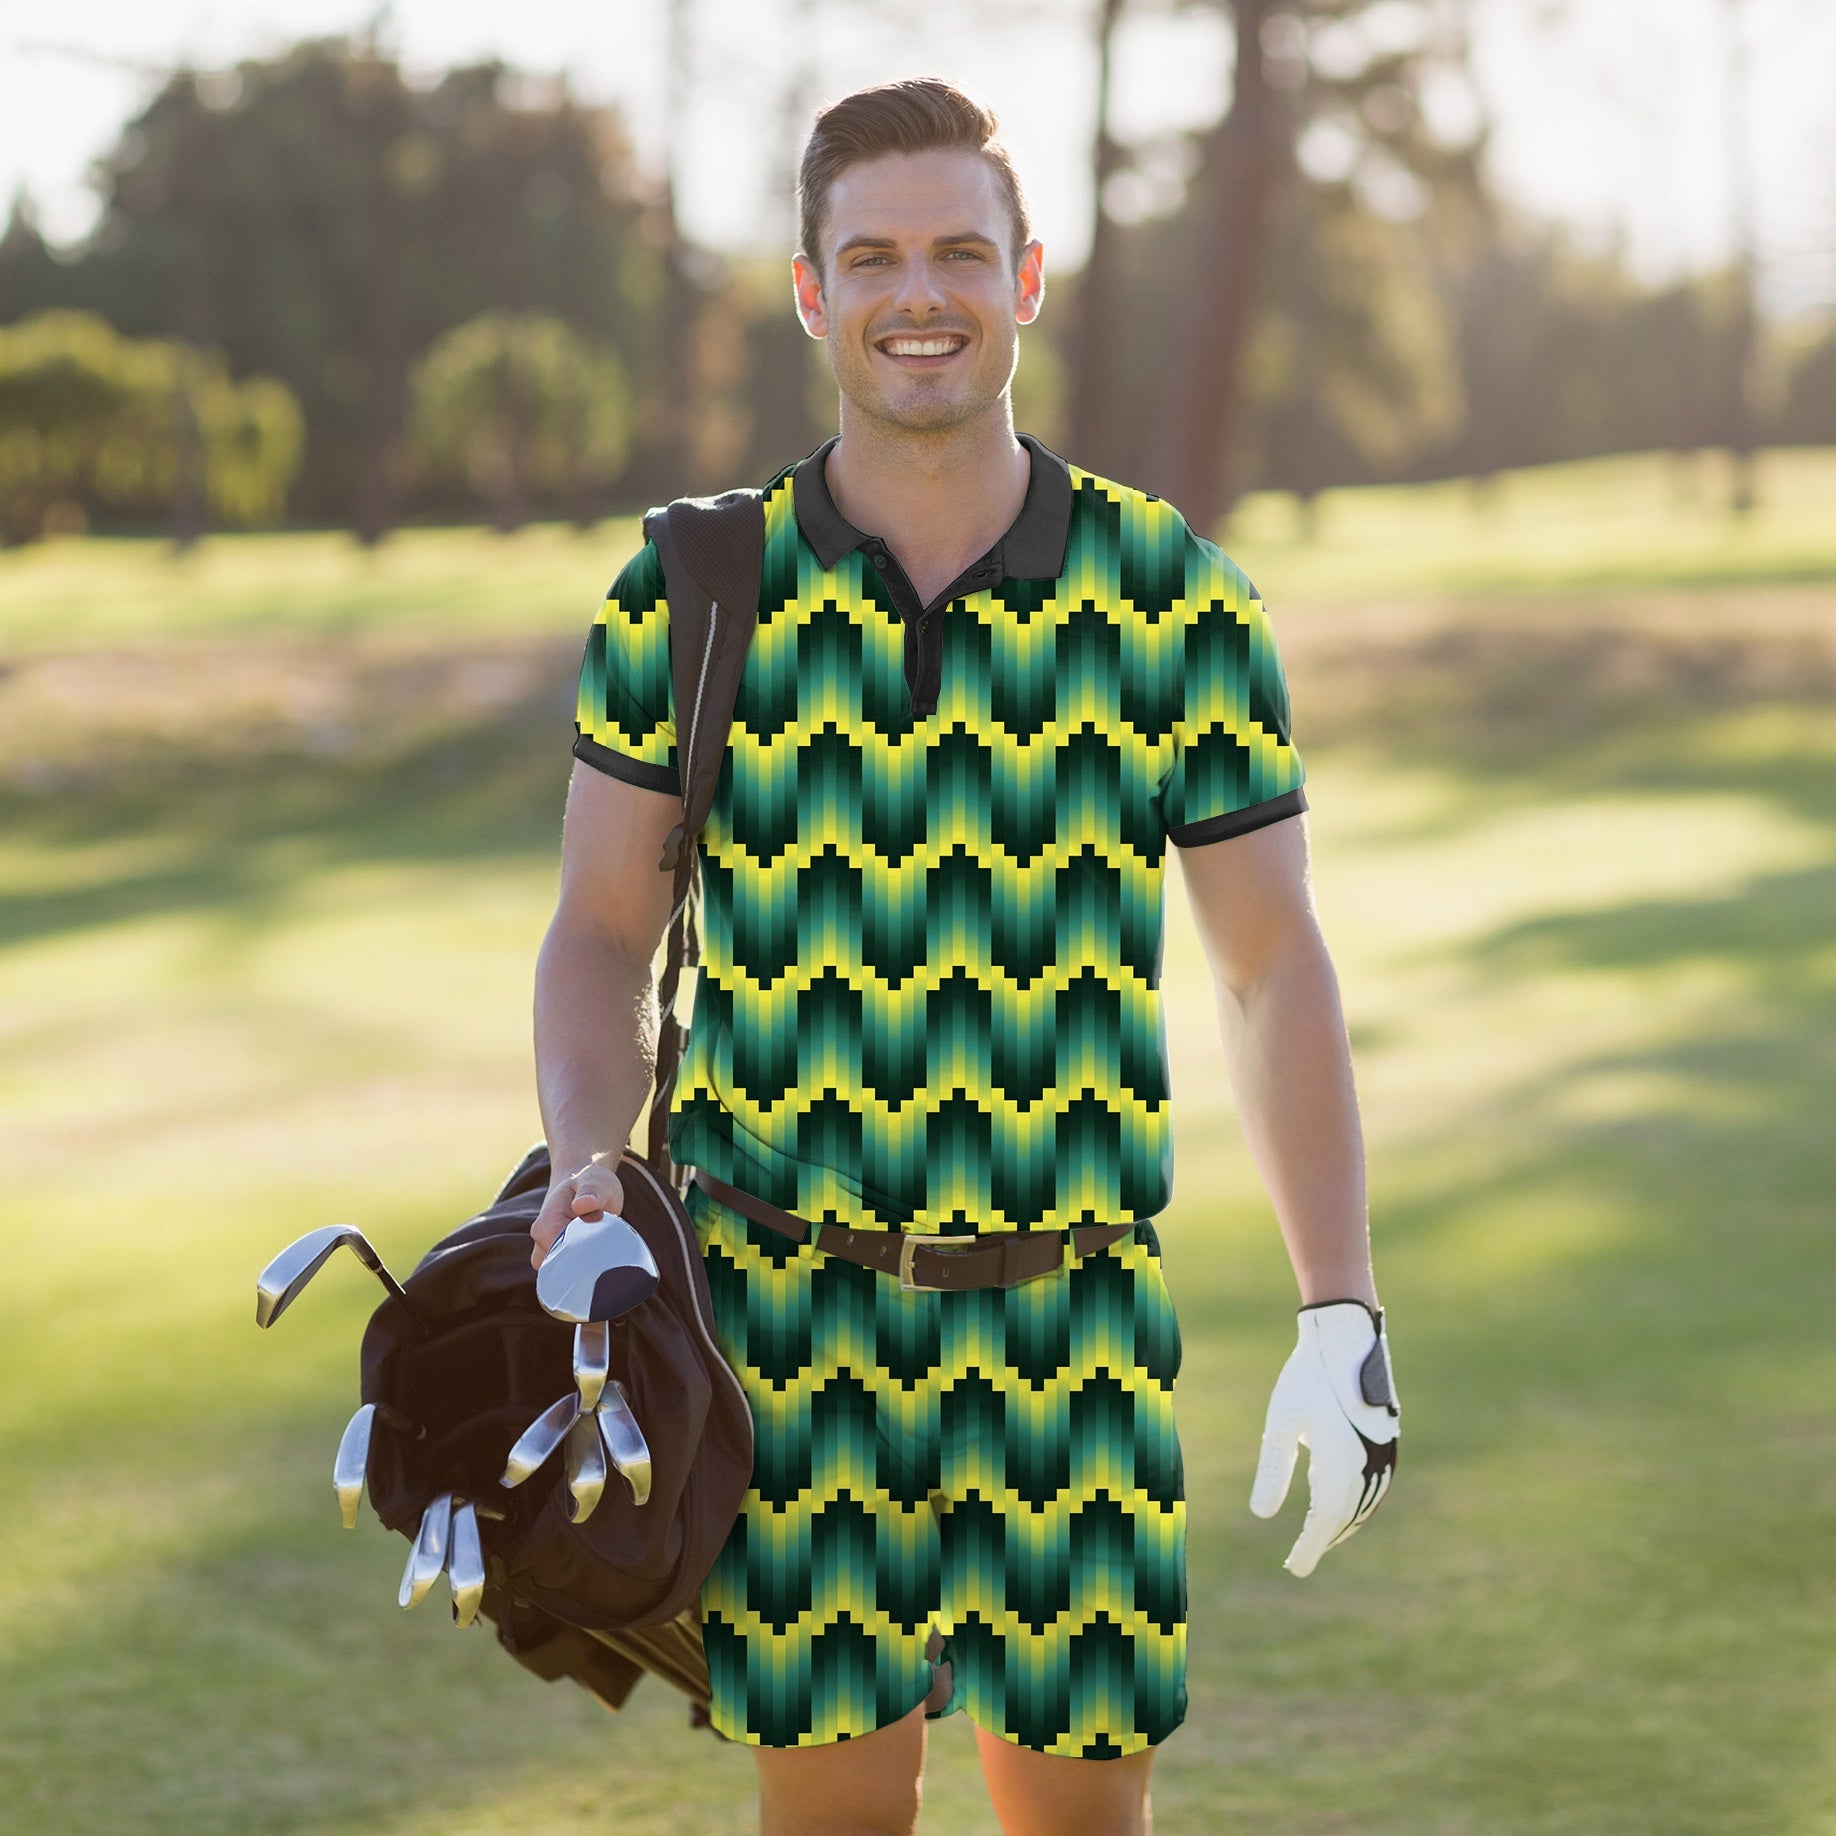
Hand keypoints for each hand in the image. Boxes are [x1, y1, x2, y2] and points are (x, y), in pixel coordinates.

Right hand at [530, 1155, 626, 1269]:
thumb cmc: (590, 1181)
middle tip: (606, 1248)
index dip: (584, 1255)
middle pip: (562, 1268)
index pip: (561, 1254)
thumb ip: (591, 1192)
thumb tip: (583, 1204)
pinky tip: (597, 1255)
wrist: (581, 1183)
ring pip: (564, 1274)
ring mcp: (546, 1251)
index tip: (603, 1249)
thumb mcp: (596, 1181)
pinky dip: (583, 1268)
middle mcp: (541, 1240)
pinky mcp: (556, 1257)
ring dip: (584, 1266)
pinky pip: (568, 1273)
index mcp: (547, 1223)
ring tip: (602, 1248)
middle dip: (585, 1263)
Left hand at [1250, 1301, 1398, 1576]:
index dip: (1311, 1547)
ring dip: (1341, 1525)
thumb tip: (1261, 1516)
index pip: (1325, 1521)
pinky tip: (1339, 1505)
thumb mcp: (1281, 1422)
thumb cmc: (1306, 1377)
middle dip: (1323, 1539)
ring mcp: (1384, 1455)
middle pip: (1345, 1517)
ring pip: (1364, 1505)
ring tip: (1318, 1538)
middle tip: (1300, 1560)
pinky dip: (1357, 1504)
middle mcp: (1369, 1464)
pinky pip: (1375, 1488)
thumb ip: (1273, 1469)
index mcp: (1341, 1462)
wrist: (1345, 1338)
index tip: (1294, 1568)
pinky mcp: (1388, 1444)